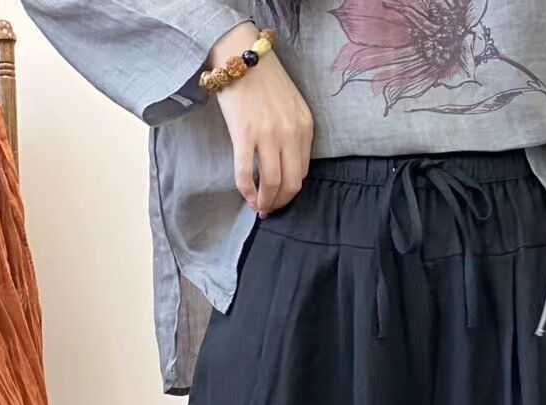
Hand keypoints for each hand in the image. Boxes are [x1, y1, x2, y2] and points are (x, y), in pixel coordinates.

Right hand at [209, 22, 313, 214]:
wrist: (240, 54)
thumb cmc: (264, 79)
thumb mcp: (292, 106)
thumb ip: (294, 134)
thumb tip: (285, 167)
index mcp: (305, 126)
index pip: (303, 172)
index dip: (292, 192)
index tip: (281, 198)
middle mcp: (290, 133)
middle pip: (291, 184)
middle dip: (280, 203)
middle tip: (270, 209)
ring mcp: (268, 134)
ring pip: (271, 183)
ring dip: (264, 202)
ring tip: (258, 207)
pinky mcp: (244, 134)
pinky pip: (246, 173)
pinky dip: (246, 190)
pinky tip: (245, 195)